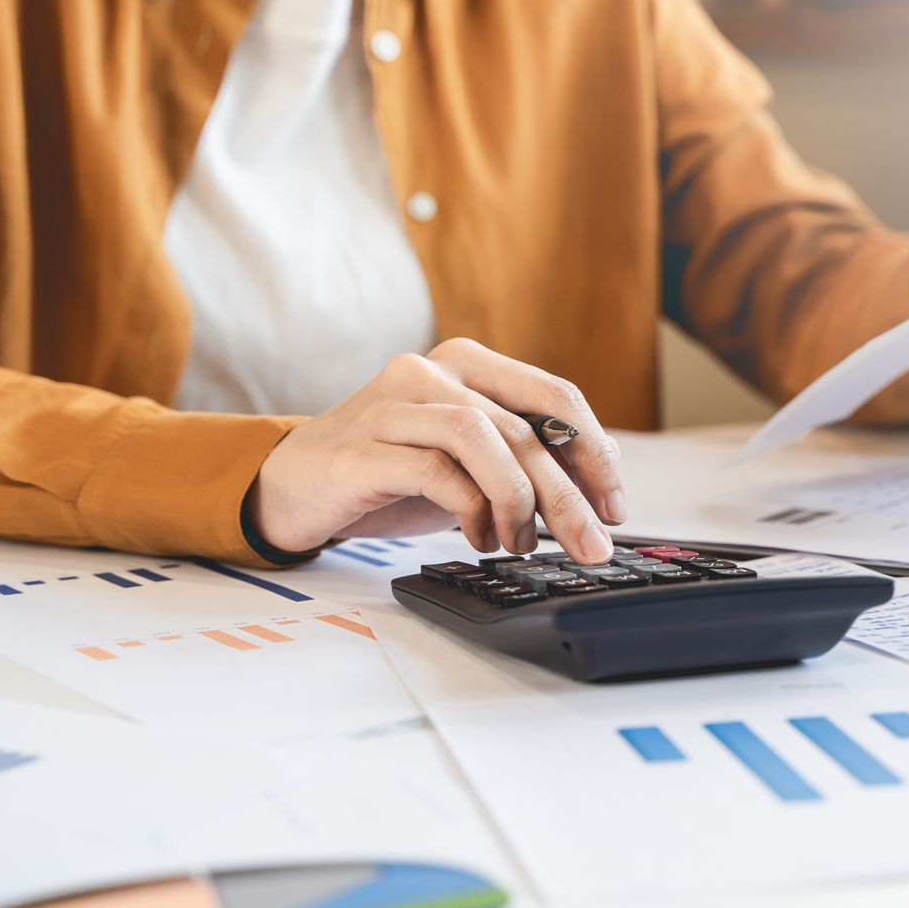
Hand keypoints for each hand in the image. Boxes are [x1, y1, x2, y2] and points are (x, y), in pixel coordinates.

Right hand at [246, 338, 624, 562]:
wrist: (294, 487)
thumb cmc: (388, 474)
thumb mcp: (468, 465)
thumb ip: (523, 457)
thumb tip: (600, 472)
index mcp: (467, 365)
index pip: (553, 394)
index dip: (593, 450)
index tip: (613, 505)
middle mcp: (433, 371)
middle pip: (526, 425)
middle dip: (569, 493)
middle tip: (591, 542)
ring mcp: (395, 403)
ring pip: (485, 438)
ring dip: (517, 499)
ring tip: (520, 542)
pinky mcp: (365, 446)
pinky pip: (436, 470)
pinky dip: (471, 509)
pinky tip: (478, 538)